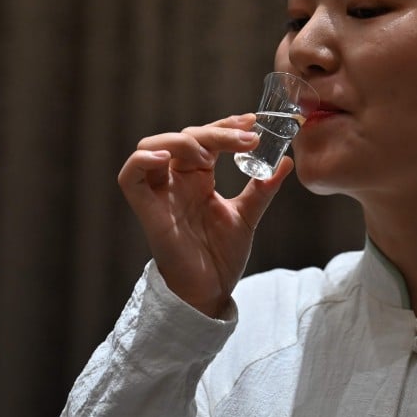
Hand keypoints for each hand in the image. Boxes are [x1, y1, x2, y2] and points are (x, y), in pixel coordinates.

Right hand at [117, 113, 293, 317]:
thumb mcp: (246, 216)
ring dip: (181, 140)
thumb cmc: (220, 256)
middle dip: (216, 132)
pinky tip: (165, 158)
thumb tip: (286, 162)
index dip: (226, 125)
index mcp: (198, 177)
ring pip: (152, 146)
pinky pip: (130, 178)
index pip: (206, 138)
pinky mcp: (147, 211)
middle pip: (185, 137)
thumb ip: (262, 188)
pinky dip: (142, 161)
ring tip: (210, 152)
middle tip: (247, 139)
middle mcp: (176, 180)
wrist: (210, 293)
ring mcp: (160, 193)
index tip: (253, 123)